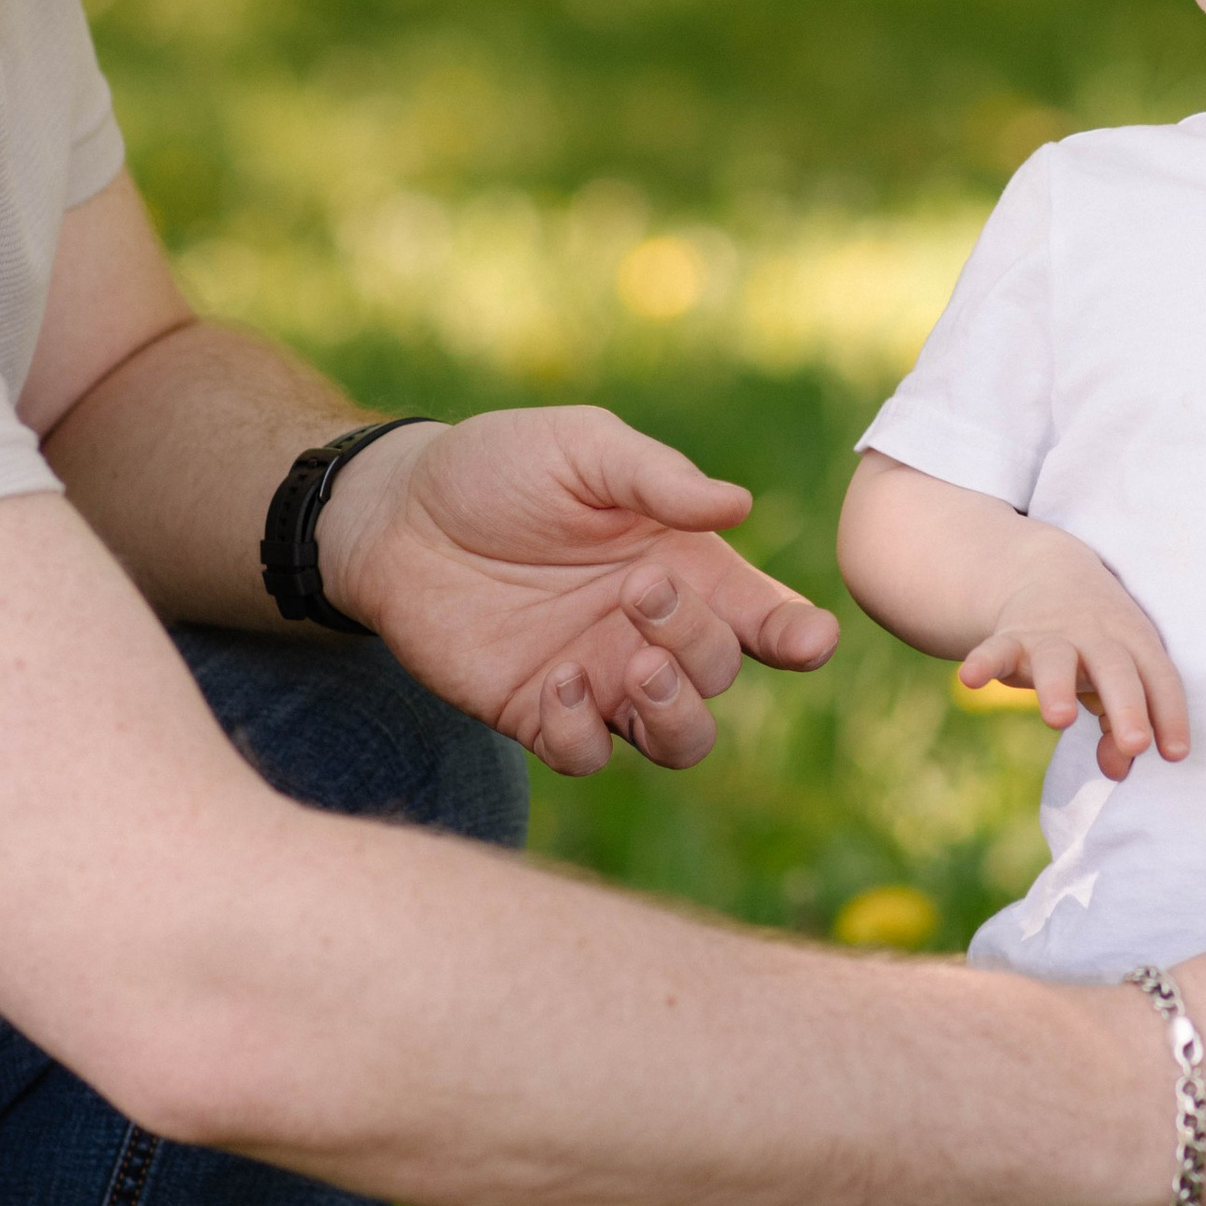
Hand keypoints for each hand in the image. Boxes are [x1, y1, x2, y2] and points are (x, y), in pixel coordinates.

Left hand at [320, 407, 838, 772]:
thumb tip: (739, 506)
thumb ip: (657, 478)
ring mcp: (601, 679)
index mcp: (685, 565)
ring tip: (635, 666)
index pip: (765, 618)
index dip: (799, 638)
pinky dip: (586, 732)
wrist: (397, 514)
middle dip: (696, 639)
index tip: (808, 641)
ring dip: (674, 714)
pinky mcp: (540, 714)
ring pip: (680, 739)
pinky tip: (555, 679)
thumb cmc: (499, 467)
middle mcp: (652, 631)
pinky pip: (589, 756)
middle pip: (721, 673)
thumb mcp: (582, 448)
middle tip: (638, 589)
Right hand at [959, 536, 1189, 782]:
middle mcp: (1097, 636)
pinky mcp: (1010, 637)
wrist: (1049, 569)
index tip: (1175, 754)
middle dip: (1128, 706)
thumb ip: (1119, 726)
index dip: (1170, 714)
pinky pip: (996, 649)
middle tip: (1136, 745)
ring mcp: (1052, 635)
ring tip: (1059, 720)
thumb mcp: (1117, 679)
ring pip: (1057, 659)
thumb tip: (1118, 770)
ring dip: (1058, 688)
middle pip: (1116, 669)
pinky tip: (968, 679)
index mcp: (1134, 643)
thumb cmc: (1098, 643)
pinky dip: (982, 663)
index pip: (1160, 677)